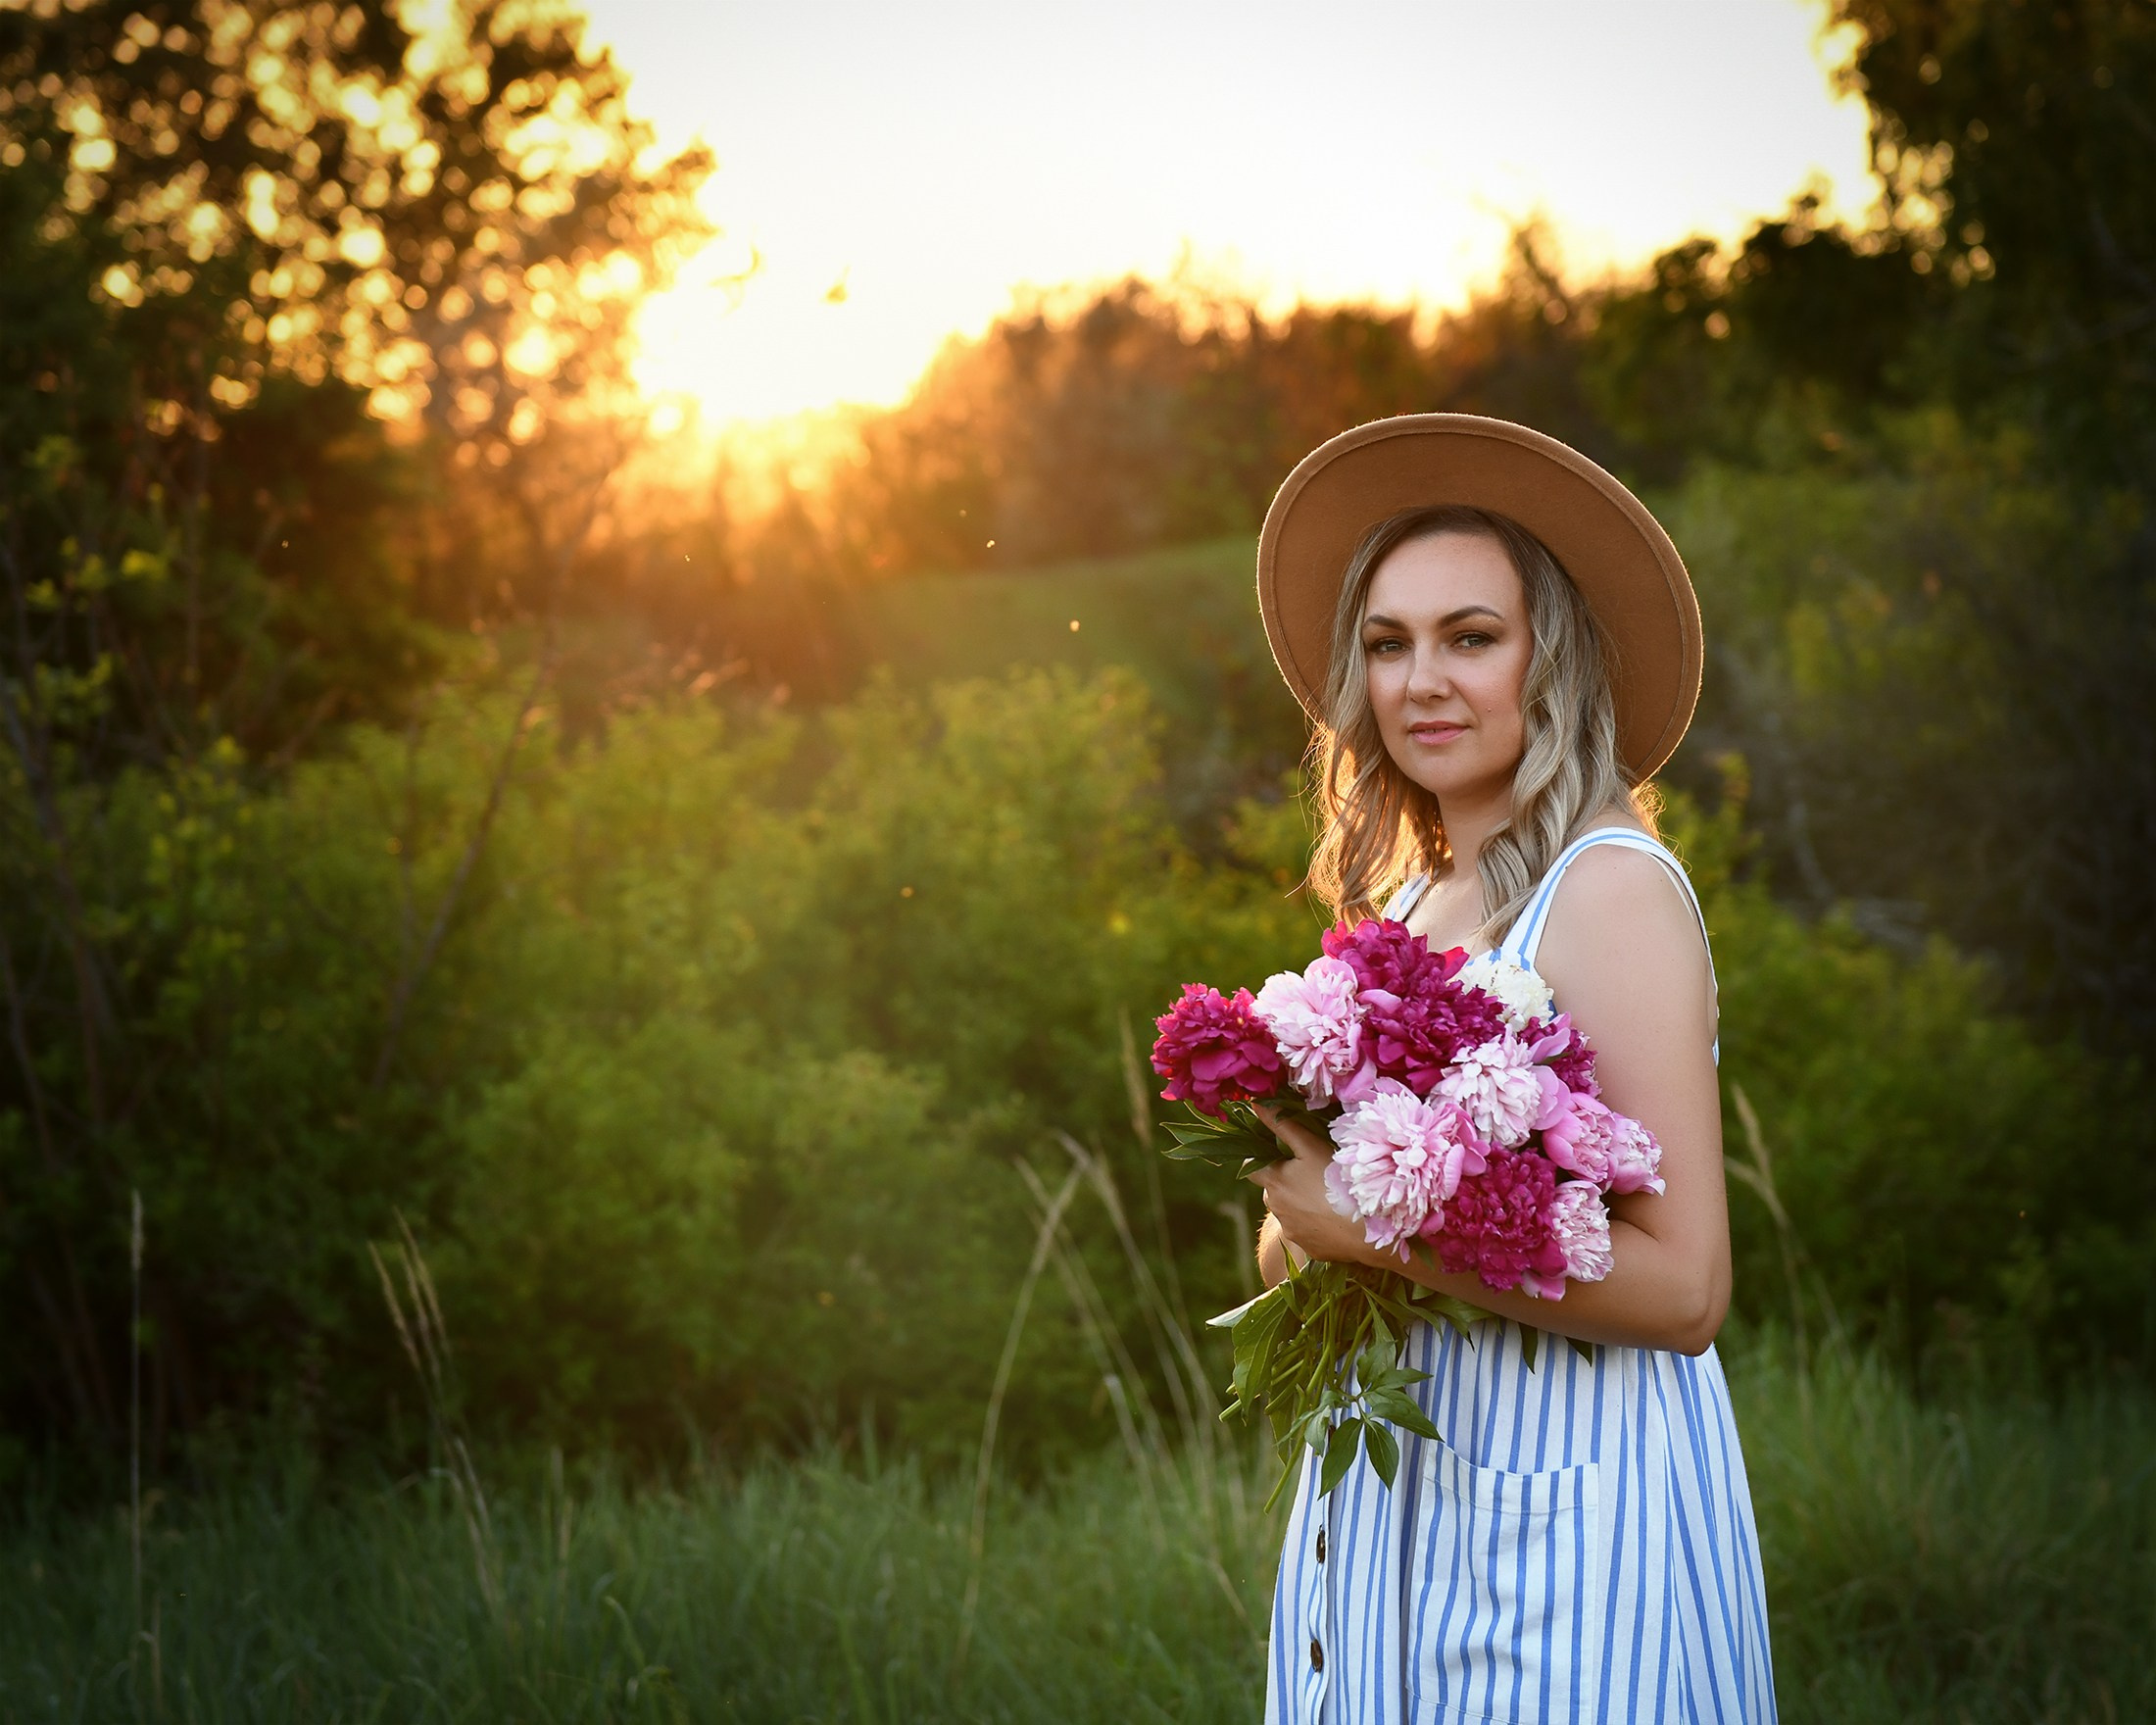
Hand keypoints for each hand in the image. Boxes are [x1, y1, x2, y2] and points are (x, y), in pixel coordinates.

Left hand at [1247, 1103, 1377, 1266]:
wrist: (1366, 1229)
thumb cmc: (1337, 1179)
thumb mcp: (1310, 1145)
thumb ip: (1282, 1124)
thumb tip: (1254, 1105)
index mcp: (1273, 1182)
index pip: (1250, 1167)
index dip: (1261, 1157)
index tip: (1280, 1153)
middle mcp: (1276, 1208)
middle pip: (1273, 1188)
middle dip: (1286, 1180)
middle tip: (1313, 1171)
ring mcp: (1292, 1231)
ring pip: (1290, 1210)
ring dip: (1301, 1201)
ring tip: (1328, 1193)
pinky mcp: (1309, 1248)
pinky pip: (1307, 1230)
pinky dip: (1316, 1222)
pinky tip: (1336, 1215)